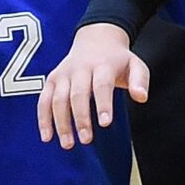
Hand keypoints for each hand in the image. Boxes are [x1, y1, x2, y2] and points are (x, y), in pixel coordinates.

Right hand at [36, 23, 147, 148]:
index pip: (102, 85)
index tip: (105, 124)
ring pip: (58, 99)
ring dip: (61, 123)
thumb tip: (141, 97)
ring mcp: (63, 74)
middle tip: (86, 140)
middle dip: (81, 118)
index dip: (103, 104)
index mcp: (102, 65)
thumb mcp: (135, 65)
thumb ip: (140, 80)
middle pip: (78, 94)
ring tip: (67, 144)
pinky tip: (47, 137)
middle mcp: (80, 68)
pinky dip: (43, 119)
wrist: (95, 39)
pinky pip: (44, 100)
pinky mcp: (51, 80)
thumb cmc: (117, 60)